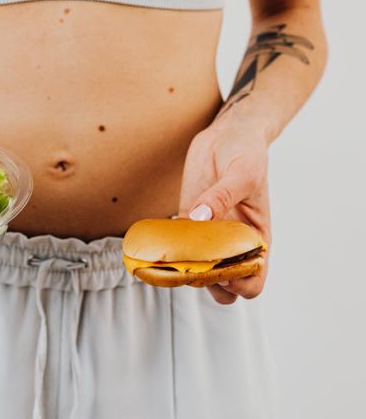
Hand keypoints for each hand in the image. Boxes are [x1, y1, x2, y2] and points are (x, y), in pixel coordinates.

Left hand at [177, 114, 270, 305]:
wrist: (229, 133)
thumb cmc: (247, 154)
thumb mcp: (242, 174)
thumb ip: (221, 197)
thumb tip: (199, 218)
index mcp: (256, 238)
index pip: (253, 281)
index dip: (238, 284)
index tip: (221, 267)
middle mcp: (233, 242)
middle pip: (222, 286)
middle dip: (207, 282)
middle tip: (191, 262)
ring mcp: (209, 233)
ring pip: (196, 269)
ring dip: (183, 267)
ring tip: (172, 252)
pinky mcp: (189, 218)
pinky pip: (178, 243)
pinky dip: (168, 246)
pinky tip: (161, 236)